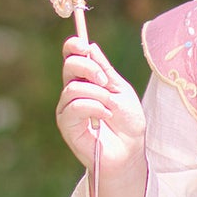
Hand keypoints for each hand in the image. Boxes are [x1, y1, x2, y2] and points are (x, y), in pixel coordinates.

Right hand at [56, 35, 145, 177]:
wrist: (130, 151)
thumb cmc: (127, 123)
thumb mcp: (120, 90)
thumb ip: (105, 70)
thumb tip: (91, 46)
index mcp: (85, 80)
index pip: (71, 56)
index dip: (73, 46)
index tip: (84, 45)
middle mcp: (73, 92)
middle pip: (69, 66)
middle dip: (89, 68)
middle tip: (106, 81)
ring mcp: (68, 108)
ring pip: (73, 88)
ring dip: (97, 94)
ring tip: (110, 106)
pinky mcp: (67, 125)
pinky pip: (74, 107)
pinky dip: (93, 108)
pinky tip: (105, 116)